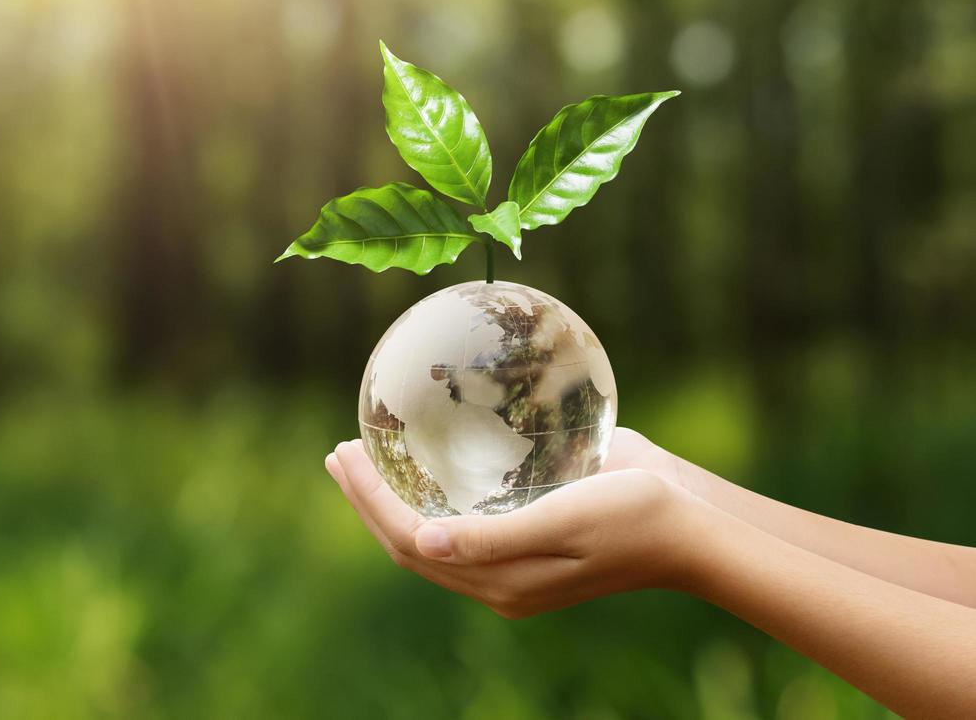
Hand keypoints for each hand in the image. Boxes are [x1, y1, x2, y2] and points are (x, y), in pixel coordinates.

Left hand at [325, 439, 709, 617]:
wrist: (691, 524)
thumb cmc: (632, 515)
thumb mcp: (561, 521)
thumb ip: (492, 537)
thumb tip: (422, 542)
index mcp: (500, 581)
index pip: (409, 540)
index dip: (369, 500)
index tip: (344, 452)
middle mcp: (496, 577)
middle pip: (409, 540)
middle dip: (367, 498)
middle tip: (339, 449)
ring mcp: (510, 560)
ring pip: (428, 533)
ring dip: (390, 497)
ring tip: (363, 455)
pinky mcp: (526, 536)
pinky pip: (459, 521)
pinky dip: (428, 495)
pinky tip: (421, 466)